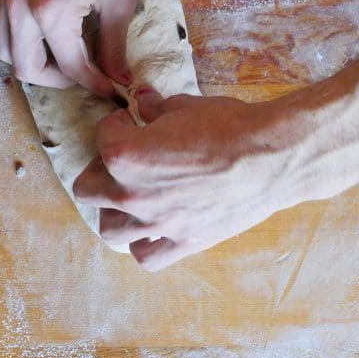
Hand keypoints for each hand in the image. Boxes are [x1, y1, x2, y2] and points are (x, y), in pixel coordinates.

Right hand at [0, 0, 137, 96]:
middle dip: (56, 80)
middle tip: (80, 75)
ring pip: (3, 50)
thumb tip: (116, 76)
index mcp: (51, 12)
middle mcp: (21, 6)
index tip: (107, 87)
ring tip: (58, 57)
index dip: (92, 83)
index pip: (69, 66)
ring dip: (29, 62)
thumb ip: (113, 45)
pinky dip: (15, 39)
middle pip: (26, 69)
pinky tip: (40, 33)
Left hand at [73, 87, 298, 270]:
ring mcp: (155, 223)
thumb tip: (145, 99)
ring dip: (114, 211)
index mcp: (123, 156)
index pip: (103, 136)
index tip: (130, 121)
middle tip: (121, 162)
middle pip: (87, 190)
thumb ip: (157, 108)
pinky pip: (147, 257)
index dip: (117, 124)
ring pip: (109, 229)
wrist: (270, 157)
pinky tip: (152, 231)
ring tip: (129, 199)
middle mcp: (130, 194)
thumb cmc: (228, 125)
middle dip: (99, 171)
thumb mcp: (185, 106)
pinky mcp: (182, 242)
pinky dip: (144, 246)